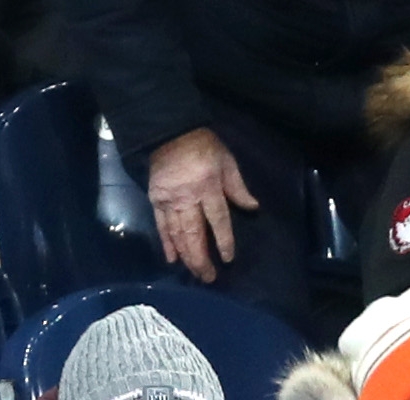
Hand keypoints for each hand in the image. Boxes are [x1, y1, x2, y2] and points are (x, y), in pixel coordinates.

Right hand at [144, 129, 254, 282]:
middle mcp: (188, 197)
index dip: (223, 241)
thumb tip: (253, 208)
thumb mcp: (227, 161)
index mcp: (208, 187)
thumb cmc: (203, 146)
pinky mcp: (155, 199)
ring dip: (186, 255)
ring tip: (194, 273)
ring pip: (178, 233)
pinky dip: (166, 243)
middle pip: (195, 233)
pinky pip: (161, 225)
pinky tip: (172, 259)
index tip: (227, 259)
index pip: (218, 220)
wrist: (168, 132)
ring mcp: (169, 200)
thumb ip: (238, 186)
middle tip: (208, 278)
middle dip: (201, 258)